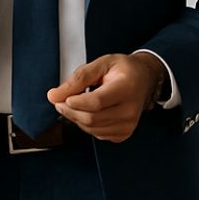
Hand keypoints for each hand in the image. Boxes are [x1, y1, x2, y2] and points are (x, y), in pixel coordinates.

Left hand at [46, 53, 165, 141]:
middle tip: (60, 100)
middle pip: (92, 118)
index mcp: (126, 87)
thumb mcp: (100, 64)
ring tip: (74, 103)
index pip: (97, 102)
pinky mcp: (124, 134)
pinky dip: (86, 125)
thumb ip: (77, 79)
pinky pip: (97, 135)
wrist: (144, 79)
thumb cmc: (123, 70)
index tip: (61, 97)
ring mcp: (129, 124)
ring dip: (76, 118)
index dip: (76, 102)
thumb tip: (54, 95)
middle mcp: (130, 109)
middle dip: (70, 111)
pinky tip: (88, 112)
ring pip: (92, 129)